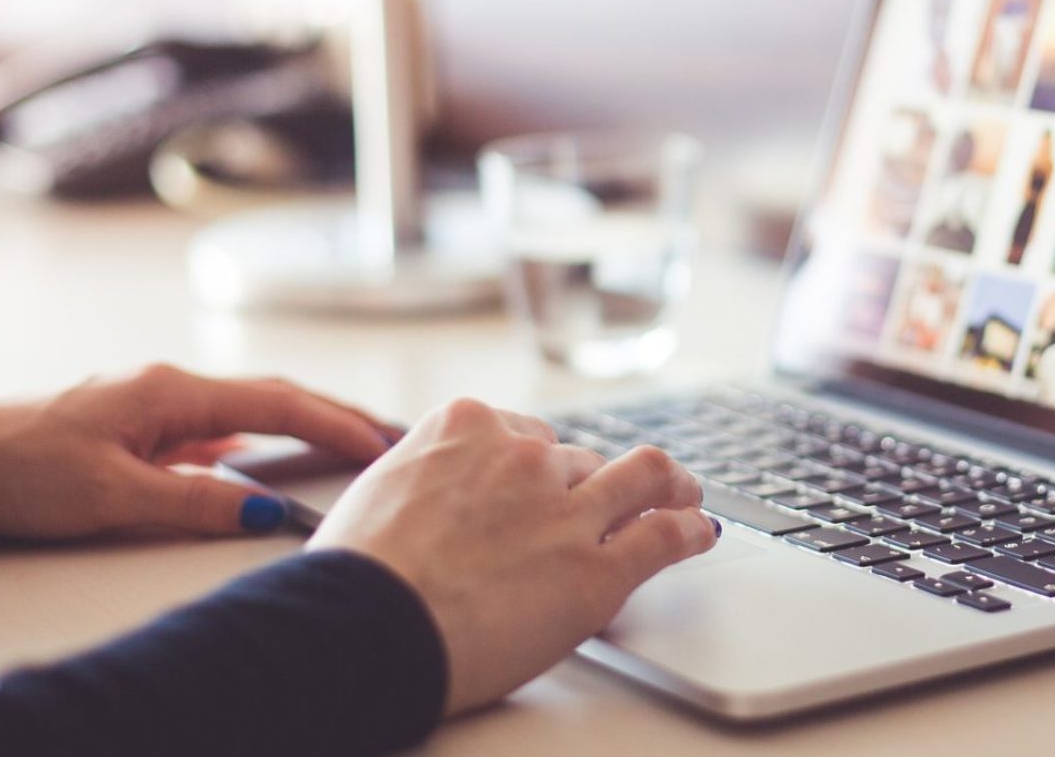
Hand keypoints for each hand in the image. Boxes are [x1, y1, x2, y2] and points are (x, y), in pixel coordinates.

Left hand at [0, 364, 390, 538]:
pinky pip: (213, 427)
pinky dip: (255, 438)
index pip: (277, 402)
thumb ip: (195, 502)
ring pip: (245, 409)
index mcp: (170, 392)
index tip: (383, 443)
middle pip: (272, 394)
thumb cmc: (15, 469)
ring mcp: (150, 404)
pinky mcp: (133, 426)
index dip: (335, 424)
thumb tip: (267, 512)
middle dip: (335, 413)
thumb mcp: (111, 497)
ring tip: (347, 442)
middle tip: (390, 434)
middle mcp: (167, 387)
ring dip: (299, 423)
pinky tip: (261, 459)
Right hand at [308, 398, 715, 715]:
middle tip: (603, 508)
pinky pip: (664, 536)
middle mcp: (524, 456)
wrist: (364, 627)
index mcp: (467, 426)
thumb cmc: (355, 576)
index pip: (526, 434)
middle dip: (587, 486)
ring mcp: (566, 508)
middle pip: (577, 460)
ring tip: (684, 496)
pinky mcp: (597, 569)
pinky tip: (700, 533)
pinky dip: (690, 531)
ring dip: (666, 487)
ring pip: (640, 477)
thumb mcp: (378, 492)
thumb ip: (423, 481)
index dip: (539, 465)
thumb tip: (427, 498)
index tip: (549, 481)